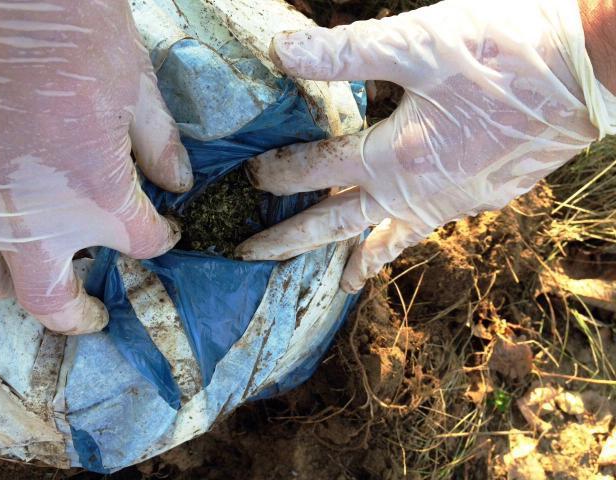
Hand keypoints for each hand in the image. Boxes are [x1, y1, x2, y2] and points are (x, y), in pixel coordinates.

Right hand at [0, 1, 192, 333]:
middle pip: (55, 302)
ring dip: (16, 286)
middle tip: (92, 316)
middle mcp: (34, 221)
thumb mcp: (133, 86)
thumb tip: (178, 181)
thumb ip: (157, 144)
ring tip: (33, 277)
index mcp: (97, 197)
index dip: (160, 239)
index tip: (164, 230)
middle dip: (79, 316)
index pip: (142, 244)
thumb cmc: (73, 29)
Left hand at [236, 0, 614, 292]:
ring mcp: (452, 202)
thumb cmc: (506, 51)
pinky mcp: (482, 197)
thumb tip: (280, 49)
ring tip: (336, 284)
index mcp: (397, 157)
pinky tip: (402, 238)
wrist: (590, 70)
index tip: (249, 176)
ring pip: (388, 238)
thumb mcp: (417, 43)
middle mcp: (419, 193)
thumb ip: (343, 53)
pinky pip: (427, 228)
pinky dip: (405, 241)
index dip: (278, 171)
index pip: (318, 169)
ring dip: (355, 257)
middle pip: (339, 222)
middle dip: (291, 239)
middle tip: (251, 255)